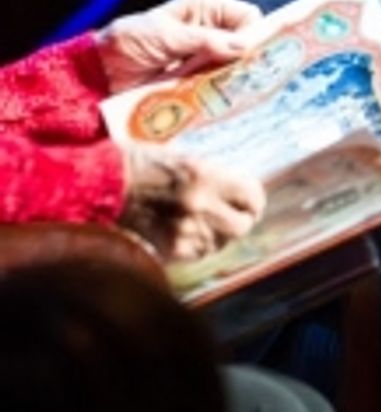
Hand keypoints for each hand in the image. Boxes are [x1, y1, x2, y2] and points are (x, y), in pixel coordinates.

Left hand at [96, 0, 264, 92]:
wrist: (102, 74)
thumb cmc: (128, 43)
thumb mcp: (165, 36)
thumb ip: (203, 40)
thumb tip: (242, 45)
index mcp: (204, 7)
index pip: (247, 16)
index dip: (255, 33)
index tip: (255, 55)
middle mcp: (211, 29)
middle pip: (247, 43)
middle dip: (249, 59)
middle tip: (251, 78)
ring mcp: (206, 56)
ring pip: (237, 66)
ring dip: (237, 78)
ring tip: (238, 92)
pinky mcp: (200, 79)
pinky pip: (222, 84)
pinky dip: (224, 92)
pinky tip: (226, 100)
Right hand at [118, 148, 265, 262]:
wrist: (97, 184)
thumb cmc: (137, 163)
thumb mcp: (180, 157)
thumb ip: (210, 175)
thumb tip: (236, 189)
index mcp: (204, 175)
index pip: (252, 195)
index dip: (252, 200)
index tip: (249, 201)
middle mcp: (199, 204)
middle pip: (242, 225)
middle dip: (240, 220)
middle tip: (234, 215)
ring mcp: (184, 231)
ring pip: (221, 244)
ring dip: (218, 235)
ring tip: (205, 224)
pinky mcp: (168, 250)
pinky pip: (197, 254)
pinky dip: (197, 247)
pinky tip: (187, 234)